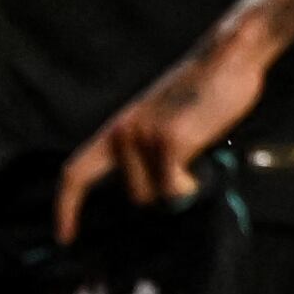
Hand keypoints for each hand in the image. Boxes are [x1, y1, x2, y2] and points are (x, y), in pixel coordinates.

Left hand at [61, 24, 271, 235]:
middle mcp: (124, 133)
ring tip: (196, 148)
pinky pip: (174, 190)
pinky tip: (201, 163)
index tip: (65, 237)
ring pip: (156, 195)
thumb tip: (149, 190)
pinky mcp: (168, 142)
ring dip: (178, 185)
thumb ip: (147, 148)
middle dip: (162, 192)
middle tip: (187, 166)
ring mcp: (144, 137)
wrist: (228, 55)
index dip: (66, 207)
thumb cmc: (204, 90)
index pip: (77, 171)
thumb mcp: (161, 118)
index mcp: (120, 126)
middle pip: (134, 196)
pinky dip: (190, 186)